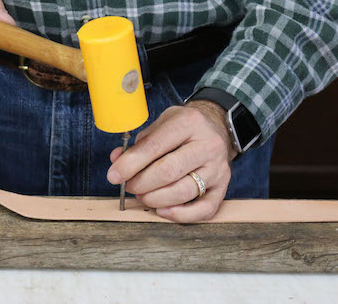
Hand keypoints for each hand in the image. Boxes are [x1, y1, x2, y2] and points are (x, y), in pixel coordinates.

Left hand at [107, 100, 236, 222]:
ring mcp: (218, 167)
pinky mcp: (223, 186)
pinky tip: (163, 210)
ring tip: (143, 195)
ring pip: (183, 192)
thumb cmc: (183, 128)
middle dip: (141, 183)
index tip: (114, 176)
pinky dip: (180, 215)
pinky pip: (204, 209)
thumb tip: (117, 160)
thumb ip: (140, 143)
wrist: (216, 128)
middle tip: (130, 186)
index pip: (155, 146)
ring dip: (155, 199)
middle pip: (168, 172)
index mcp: (189, 123)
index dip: (130, 164)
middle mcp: (207, 145)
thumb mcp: (161, 124)